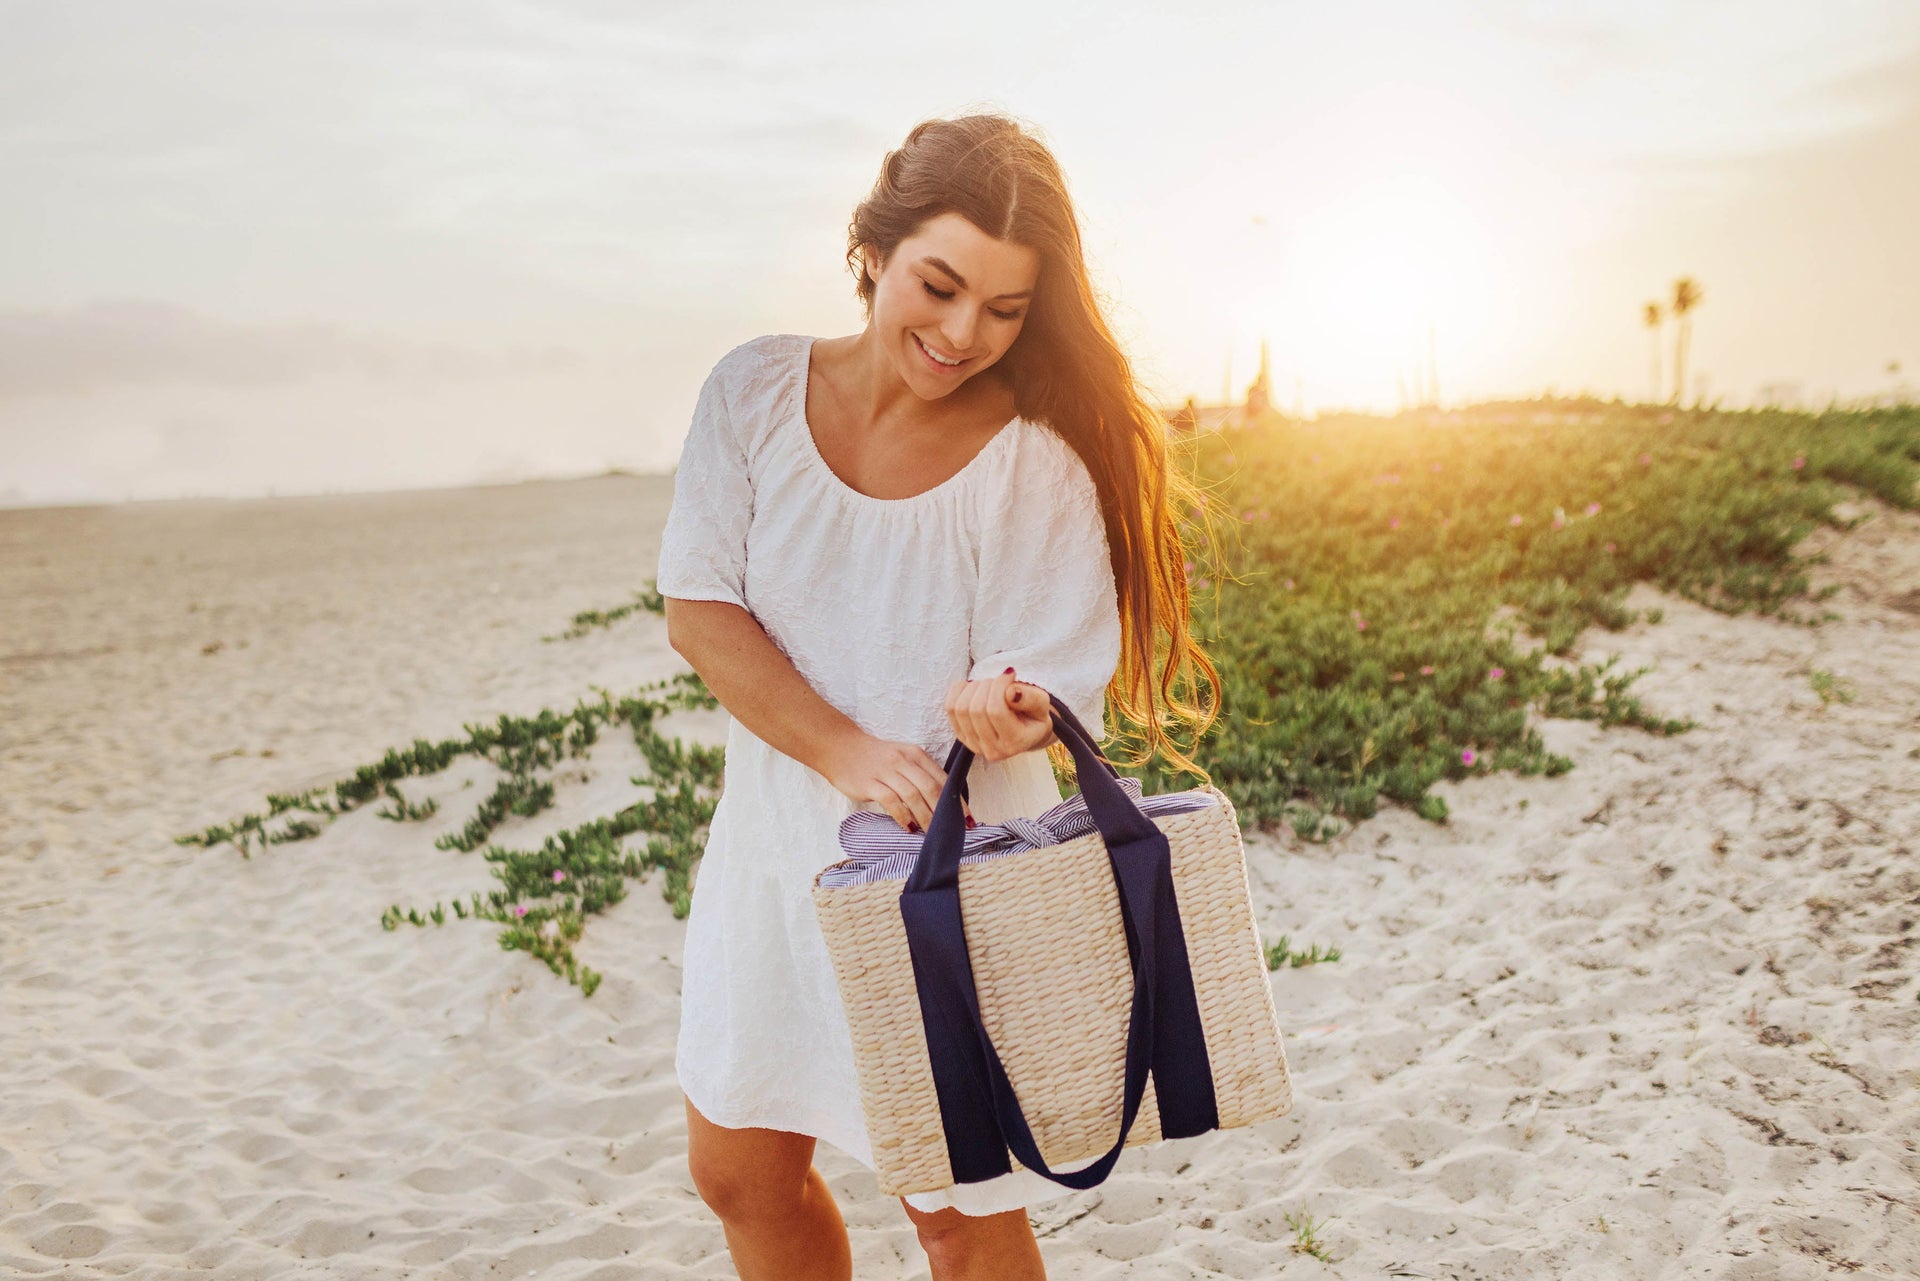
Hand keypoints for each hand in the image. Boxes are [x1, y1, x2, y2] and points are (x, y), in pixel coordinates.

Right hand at [821, 733, 972, 834]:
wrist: (841, 748)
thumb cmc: (875, 758)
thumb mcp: (901, 758)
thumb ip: (920, 775)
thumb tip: (941, 803)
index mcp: (915, 754)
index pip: (943, 779)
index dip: (957, 801)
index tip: (967, 819)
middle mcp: (903, 760)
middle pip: (931, 788)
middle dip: (945, 812)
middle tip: (953, 831)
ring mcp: (886, 771)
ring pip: (913, 796)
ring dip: (925, 817)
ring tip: (932, 834)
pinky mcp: (869, 783)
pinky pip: (891, 801)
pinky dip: (903, 816)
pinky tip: (909, 828)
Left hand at [946, 667, 1054, 763]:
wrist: (1025, 730)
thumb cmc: (1034, 714)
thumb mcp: (1042, 704)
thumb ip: (1030, 698)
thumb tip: (1011, 692)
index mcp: (1015, 743)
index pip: (996, 710)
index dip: (999, 686)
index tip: (1010, 674)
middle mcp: (993, 750)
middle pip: (975, 710)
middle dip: (986, 685)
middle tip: (999, 680)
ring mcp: (974, 746)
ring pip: (960, 709)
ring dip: (973, 687)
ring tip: (988, 684)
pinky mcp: (962, 737)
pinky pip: (950, 709)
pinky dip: (959, 691)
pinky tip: (973, 687)